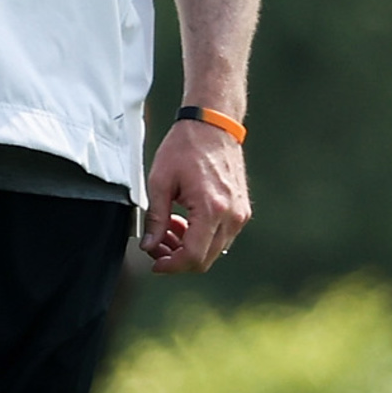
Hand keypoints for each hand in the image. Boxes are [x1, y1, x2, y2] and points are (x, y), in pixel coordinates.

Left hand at [139, 115, 248, 272]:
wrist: (212, 126)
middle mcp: (232, 215)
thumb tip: (150, 245)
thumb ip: (155, 218)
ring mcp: (240, 214)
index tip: (155, 263)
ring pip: (213, 250)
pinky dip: (201, 236)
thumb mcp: (160, 181)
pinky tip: (184, 221)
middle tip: (156, 244)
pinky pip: (221, 236)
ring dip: (188, 247)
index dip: (171, 266)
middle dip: (177, 258)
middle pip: (205, 259)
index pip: (194, 256)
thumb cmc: (186, 147)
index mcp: (212, 209)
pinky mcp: (242, 210)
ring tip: (168, 226)